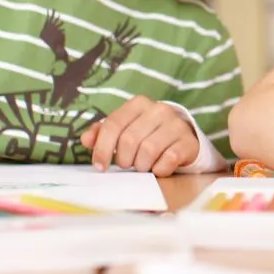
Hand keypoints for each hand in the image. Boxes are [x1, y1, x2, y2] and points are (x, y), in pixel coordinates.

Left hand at [81, 97, 198, 175]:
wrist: (182, 137)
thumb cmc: (147, 134)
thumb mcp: (124, 129)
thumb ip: (102, 133)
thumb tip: (85, 139)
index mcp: (138, 103)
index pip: (113, 124)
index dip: (102, 148)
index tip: (99, 166)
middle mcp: (159, 110)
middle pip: (129, 140)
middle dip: (123, 159)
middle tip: (127, 164)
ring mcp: (176, 125)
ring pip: (147, 151)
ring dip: (141, 166)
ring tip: (142, 166)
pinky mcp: (188, 142)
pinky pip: (167, 161)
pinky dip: (158, 170)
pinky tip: (158, 168)